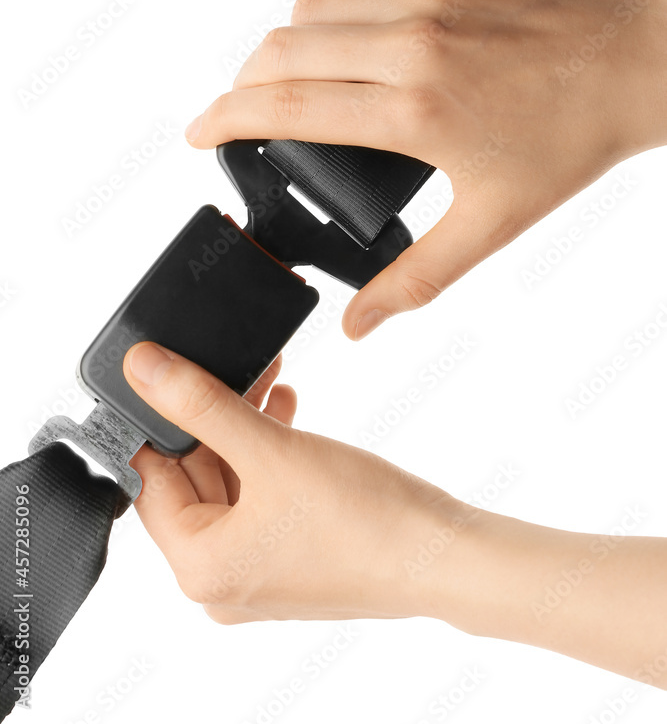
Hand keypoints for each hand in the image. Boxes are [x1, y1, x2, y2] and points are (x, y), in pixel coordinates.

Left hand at [123, 341, 666, 686]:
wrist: (445, 554)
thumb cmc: (365, 521)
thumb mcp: (271, 450)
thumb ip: (201, 405)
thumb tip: (144, 369)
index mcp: (201, 568)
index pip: (151, 480)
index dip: (157, 420)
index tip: (165, 372)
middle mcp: (222, 580)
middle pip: (192, 480)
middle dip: (211, 416)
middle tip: (229, 366)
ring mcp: (259, 571)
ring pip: (230, 482)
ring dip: (244, 428)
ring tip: (266, 381)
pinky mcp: (291, 555)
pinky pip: (261, 495)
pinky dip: (268, 453)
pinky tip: (285, 411)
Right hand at [184, 0, 666, 338]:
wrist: (632, 68)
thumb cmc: (568, 143)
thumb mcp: (490, 225)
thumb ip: (414, 279)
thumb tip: (358, 324)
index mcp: (415, 111)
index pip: (285, 106)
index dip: (224, 119)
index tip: (197, 134)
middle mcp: (412, 43)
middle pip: (282, 49)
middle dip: (245, 83)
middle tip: (247, 111)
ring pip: (313, 4)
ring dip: (290, 42)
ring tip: (301, 76)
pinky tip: (349, 27)